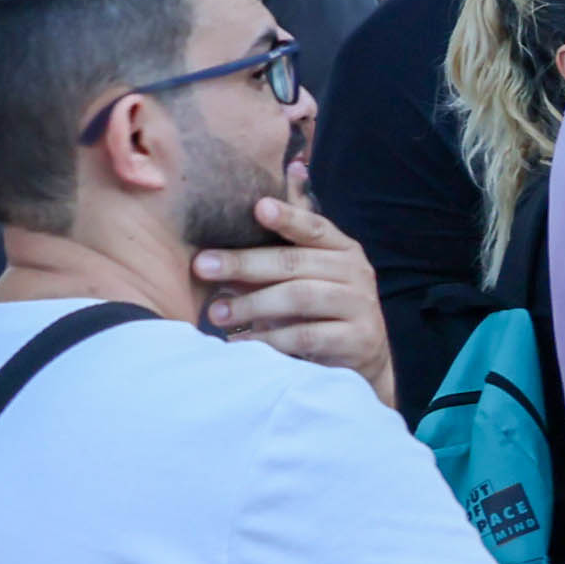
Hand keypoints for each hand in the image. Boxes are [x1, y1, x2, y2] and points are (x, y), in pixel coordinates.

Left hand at [194, 182, 394, 405]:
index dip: (288, 217)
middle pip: (296, 262)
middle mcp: (356, 272)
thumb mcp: (299, 282)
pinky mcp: (358, 339)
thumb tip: (210, 261)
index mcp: (342, 249)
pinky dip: (268, 339)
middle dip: (244, 263)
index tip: (258, 207)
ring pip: (299, 297)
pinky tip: (242, 341)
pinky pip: (305, 336)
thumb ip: (266, 266)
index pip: (315, 227)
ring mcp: (361, 306)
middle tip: (202, 266)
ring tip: (216, 313)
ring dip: (252, 304)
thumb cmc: (318, 311)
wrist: (361, 355)